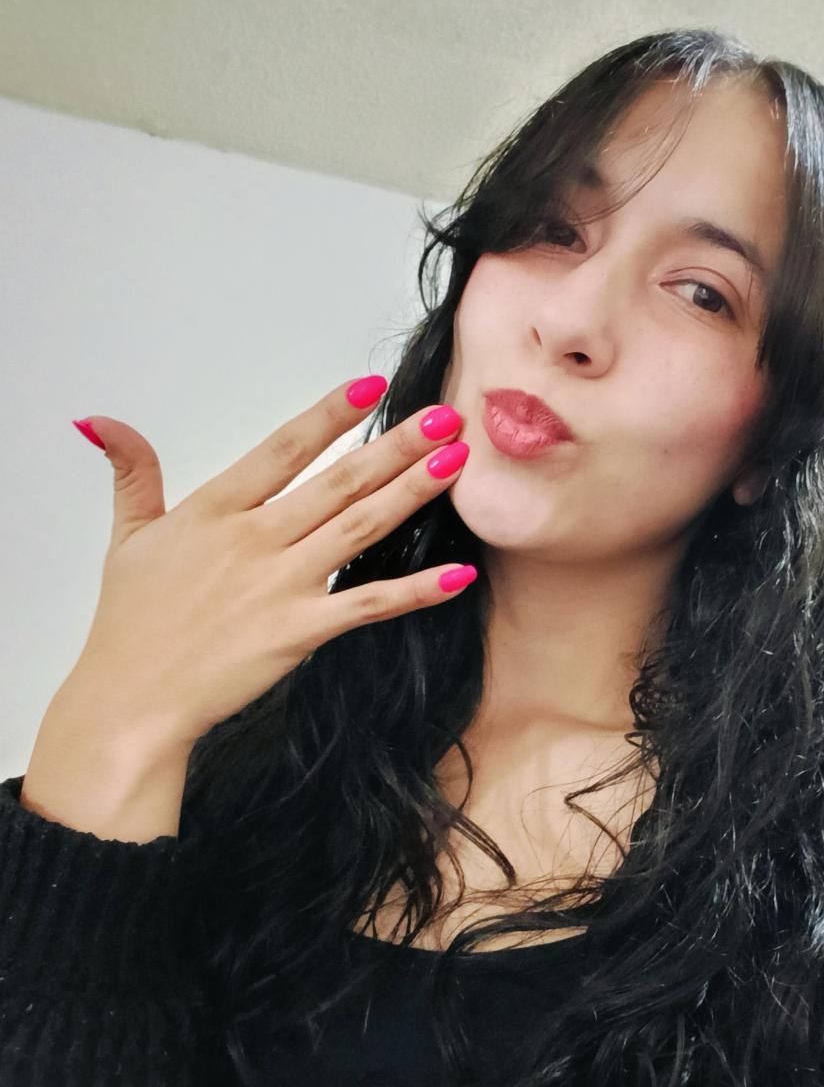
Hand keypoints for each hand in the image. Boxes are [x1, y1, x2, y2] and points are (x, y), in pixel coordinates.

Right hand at [67, 376, 473, 747]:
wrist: (132, 700)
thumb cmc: (130, 623)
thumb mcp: (126, 537)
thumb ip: (131, 473)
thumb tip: (102, 421)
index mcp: (214, 510)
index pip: (282, 449)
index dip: (329, 415)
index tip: (370, 386)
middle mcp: (253, 539)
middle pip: (338, 482)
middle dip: (396, 446)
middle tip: (444, 417)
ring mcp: (279, 585)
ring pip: (359, 528)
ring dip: (412, 493)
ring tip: (455, 462)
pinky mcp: (298, 632)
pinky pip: (368, 604)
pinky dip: (416, 590)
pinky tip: (457, 573)